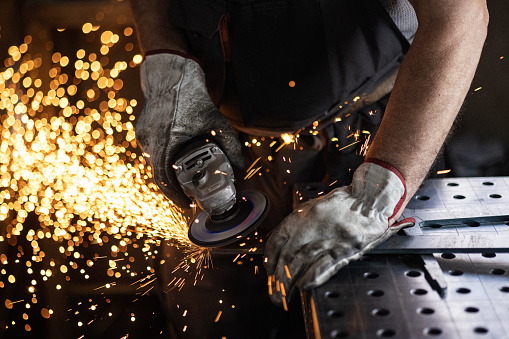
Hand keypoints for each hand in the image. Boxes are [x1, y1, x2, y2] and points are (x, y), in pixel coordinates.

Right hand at [135, 51, 243, 207]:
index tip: (186, 204)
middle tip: (188, 197)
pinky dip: (164, 158)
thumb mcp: (216, 121)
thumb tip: (241, 167)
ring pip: (156, 163)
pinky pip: (152, 152)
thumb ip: (231, 145)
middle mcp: (151, 140)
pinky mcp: (141, 131)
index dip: (175, 195)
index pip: (165, 179)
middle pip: (159, 175)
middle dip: (174, 189)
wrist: (171, 75)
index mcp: (167, 140)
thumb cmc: (193, 97)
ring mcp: (144, 135)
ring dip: (169, 173)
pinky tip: (176, 157)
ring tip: (184, 178)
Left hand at [264, 160, 414, 305]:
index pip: (277, 241)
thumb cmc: (342, 205)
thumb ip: (298, 227)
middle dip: (278, 278)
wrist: (369, 200)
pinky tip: (303, 287)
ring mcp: (328, 237)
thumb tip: (282, 251)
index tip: (269, 273)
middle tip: (274, 293)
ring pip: (301, 263)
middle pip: (287, 256)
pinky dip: (311, 278)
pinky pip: (323, 266)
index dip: (270, 260)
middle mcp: (312, 226)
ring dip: (290, 282)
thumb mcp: (313, 209)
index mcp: (301, 215)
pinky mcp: (345, 248)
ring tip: (284, 296)